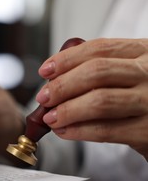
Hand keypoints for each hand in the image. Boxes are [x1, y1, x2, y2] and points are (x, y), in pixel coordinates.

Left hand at [36, 38, 147, 159]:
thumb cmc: (142, 98)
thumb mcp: (129, 73)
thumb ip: (99, 69)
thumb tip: (54, 75)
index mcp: (143, 52)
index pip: (99, 48)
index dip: (67, 59)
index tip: (45, 70)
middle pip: (97, 72)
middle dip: (63, 85)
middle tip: (44, 97)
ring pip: (100, 101)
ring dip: (67, 110)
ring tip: (50, 117)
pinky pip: (106, 130)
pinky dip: (78, 131)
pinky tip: (64, 131)